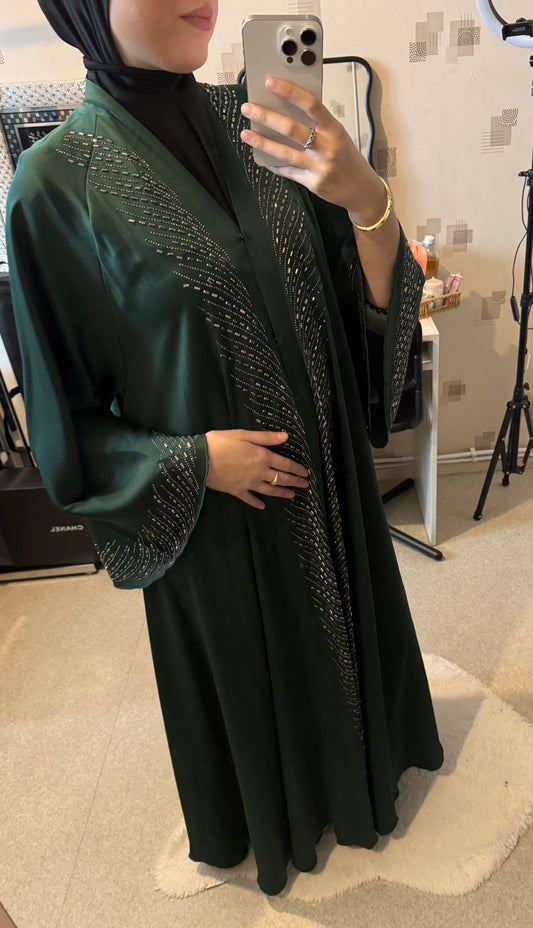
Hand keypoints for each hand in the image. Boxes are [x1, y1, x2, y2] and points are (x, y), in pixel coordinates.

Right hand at [205, 429, 309, 509]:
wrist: (199, 459)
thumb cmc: (220, 442)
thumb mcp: (244, 434)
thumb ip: (266, 437)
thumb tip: (285, 436)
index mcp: (262, 456)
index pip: (285, 464)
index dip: (297, 469)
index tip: (305, 473)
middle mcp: (258, 472)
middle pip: (281, 479)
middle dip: (295, 482)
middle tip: (305, 485)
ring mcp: (248, 484)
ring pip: (270, 491)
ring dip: (282, 493)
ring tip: (291, 495)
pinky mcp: (236, 491)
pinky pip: (249, 499)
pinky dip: (257, 503)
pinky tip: (263, 506)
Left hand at [240, 77, 386, 225]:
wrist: (362, 189)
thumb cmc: (347, 158)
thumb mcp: (338, 135)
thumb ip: (317, 124)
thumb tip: (287, 109)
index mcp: (334, 128)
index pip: (311, 104)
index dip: (289, 91)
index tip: (270, 82)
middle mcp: (328, 147)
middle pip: (292, 129)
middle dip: (267, 117)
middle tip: (249, 108)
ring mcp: (320, 167)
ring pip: (285, 153)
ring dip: (262, 142)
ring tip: (246, 134)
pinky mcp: (314, 183)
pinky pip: (288, 172)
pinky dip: (274, 164)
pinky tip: (261, 157)